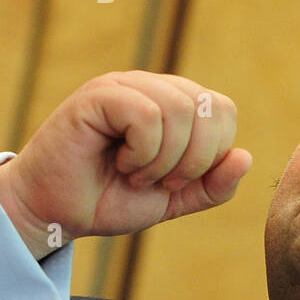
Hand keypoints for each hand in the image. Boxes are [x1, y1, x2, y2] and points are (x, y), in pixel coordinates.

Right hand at [0, 71, 252, 259]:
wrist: (54, 213)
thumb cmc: (110, 199)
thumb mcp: (175, 199)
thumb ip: (213, 185)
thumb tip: (245, 157)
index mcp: (174, 103)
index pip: (223, 110)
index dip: (213, 153)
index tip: (179, 180)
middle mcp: (152, 87)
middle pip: (209, 107)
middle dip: (194, 159)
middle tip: (160, 182)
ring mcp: (124, 86)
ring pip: (181, 109)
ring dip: (165, 159)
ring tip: (137, 175)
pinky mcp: (97, 95)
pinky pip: (147, 114)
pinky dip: (143, 151)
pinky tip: (122, 163)